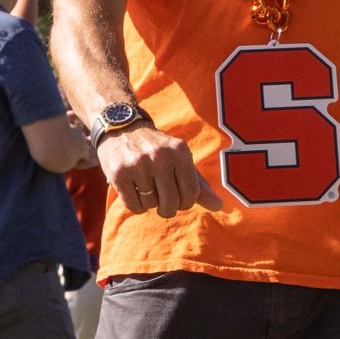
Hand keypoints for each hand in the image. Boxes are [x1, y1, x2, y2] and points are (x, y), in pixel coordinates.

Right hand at [99, 122, 225, 218]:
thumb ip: (199, 185)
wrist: (122, 130)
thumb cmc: (157, 151)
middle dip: (167, 209)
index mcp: (180, 151)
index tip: (178, 199)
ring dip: (149, 204)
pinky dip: (135, 206)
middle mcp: (161, 156)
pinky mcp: (119, 173)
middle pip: (171, 203)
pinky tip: (134, 191)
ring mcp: (139, 164)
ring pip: (151, 205)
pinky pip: (133, 205)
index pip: (191, 194)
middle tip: (162, 201)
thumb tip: (220, 206)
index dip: (185, 203)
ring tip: (146, 187)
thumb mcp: (180, 161)